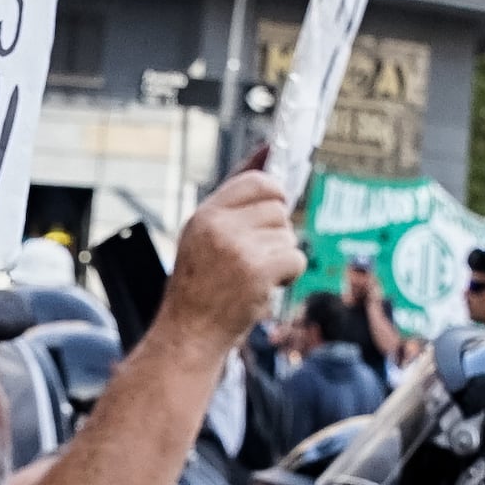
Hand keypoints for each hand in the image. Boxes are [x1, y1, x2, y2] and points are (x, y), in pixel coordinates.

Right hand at [156, 168, 303, 354]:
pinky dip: (289, 275)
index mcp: (204, 215)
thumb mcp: (204, 237)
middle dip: (277, 231)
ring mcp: (238, 247)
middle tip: (258, 255)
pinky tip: (266, 287)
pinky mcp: (257, 270)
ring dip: (281, 256)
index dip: (273, 191)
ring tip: (255, 276)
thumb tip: (269, 149)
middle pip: (277, 207)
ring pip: (288, 234)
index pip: (255, 180)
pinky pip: (295, 258)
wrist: (189, 334)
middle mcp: (218, 226)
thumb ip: (234, 200)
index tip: (277, 205)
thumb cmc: (201, 287)